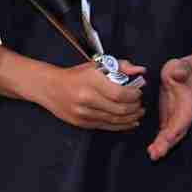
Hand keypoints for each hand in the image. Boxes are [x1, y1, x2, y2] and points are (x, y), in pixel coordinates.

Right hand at [30, 59, 146, 131]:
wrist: (50, 88)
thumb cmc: (76, 75)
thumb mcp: (97, 65)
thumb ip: (121, 66)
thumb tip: (141, 71)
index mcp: (92, 81)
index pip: (120, 94)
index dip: (134, 95)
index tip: (138, 92)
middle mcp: (87, 98)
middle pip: (120, 109)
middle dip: (135, 108)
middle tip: (140, 104)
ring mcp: (83, 113)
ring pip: (114, 120)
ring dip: (131, 118)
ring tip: (138, 113)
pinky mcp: (82, 123)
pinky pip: (106, 126)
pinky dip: (121, 126)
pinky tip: (130, 122)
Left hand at [147, 57, 191, 159]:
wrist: (183, 73)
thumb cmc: (182, 71)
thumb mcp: (180, 67)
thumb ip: (179, 70)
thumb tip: (178, 73)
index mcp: (189, 104)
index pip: (182, 119)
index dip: (175, 129)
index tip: (167, 138)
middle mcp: (183, 114)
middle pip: (177, 132)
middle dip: (167, 144)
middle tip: (156, 153)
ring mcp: (175, 118)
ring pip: (170, 136)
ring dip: (162, 146)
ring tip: (153, 155)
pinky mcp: (168, 119)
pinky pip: (164, 133)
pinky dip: (159, 142)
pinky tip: (152, 150)